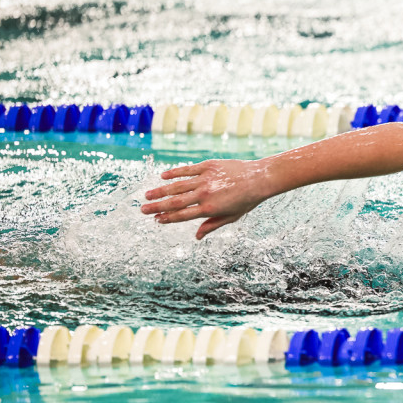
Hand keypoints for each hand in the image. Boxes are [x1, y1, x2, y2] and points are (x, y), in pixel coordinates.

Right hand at [142, 159, 271, 239]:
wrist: (260, 179)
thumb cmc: (247, 200)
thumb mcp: (231, 217)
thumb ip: (212, 225)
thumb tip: (197, 237)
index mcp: (209, 209)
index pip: (183, 215)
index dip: (168, 218)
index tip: (156, 220)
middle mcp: (205, 194)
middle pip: (175, 202)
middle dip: (157, 206)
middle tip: (142, 209)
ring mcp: (205, 179)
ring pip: (177, 185)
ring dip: (161, 191)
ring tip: (148, 194)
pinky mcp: (208, 166)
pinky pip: (187, 170)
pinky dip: (174, 173)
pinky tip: (163, 176)